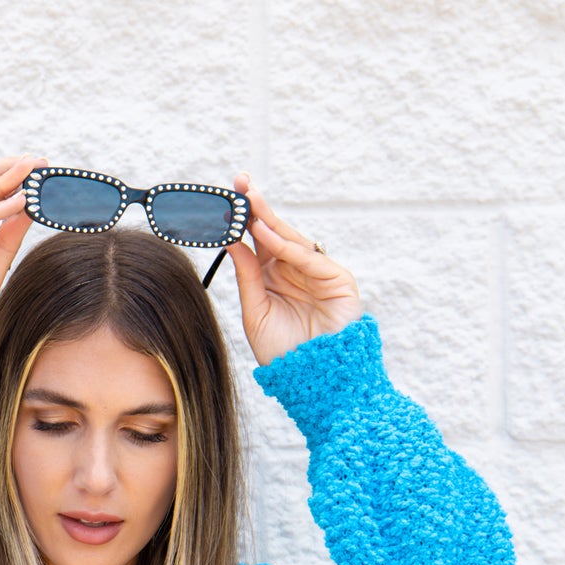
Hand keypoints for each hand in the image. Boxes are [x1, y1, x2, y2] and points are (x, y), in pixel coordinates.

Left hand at [225, 174, 362, 367]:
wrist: (313, 380)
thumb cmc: (283, 352)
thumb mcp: (255, 311)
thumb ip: (247, 276)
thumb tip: (232, 241)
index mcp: (274, 277)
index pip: (258, 241)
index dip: (245, 219)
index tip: (227, 198)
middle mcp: (296, 270)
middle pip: (275, 233)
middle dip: (258, 208)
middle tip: (240, 183)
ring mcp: (318, 273)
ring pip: (292, 240)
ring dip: (269, 219)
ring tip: (248, 201)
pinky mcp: (337, 279)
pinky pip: (308, 258)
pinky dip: (287, 245)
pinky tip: (265, 233)